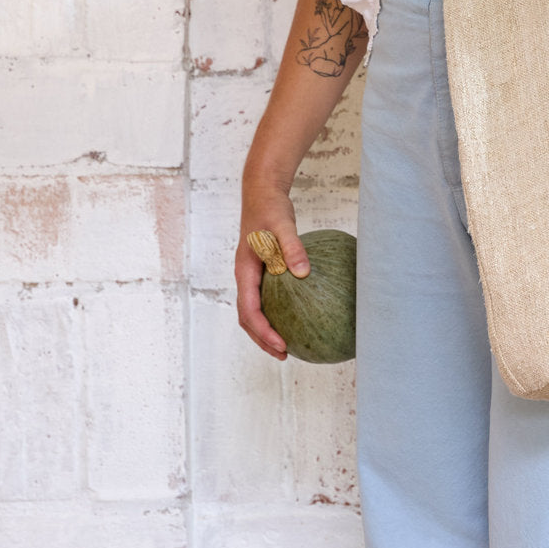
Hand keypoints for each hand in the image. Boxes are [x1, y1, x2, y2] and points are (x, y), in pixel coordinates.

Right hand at [235, 179, 309, 359]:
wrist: (262, 192)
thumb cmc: (271, 208)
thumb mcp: (283, 225)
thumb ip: (292, 248)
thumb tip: (303, 273)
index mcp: (244, 271)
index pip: (249, 310)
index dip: (263, 331)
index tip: (281, 344)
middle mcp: (245, 276)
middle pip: (248, 317)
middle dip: (262, 339)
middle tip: (284, 354)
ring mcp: (251, 274)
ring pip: (253, 310)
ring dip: (266, 329)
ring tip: (288, 343)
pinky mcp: (262, 270)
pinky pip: (265, 297)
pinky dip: (276, 311)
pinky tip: (297, 313)